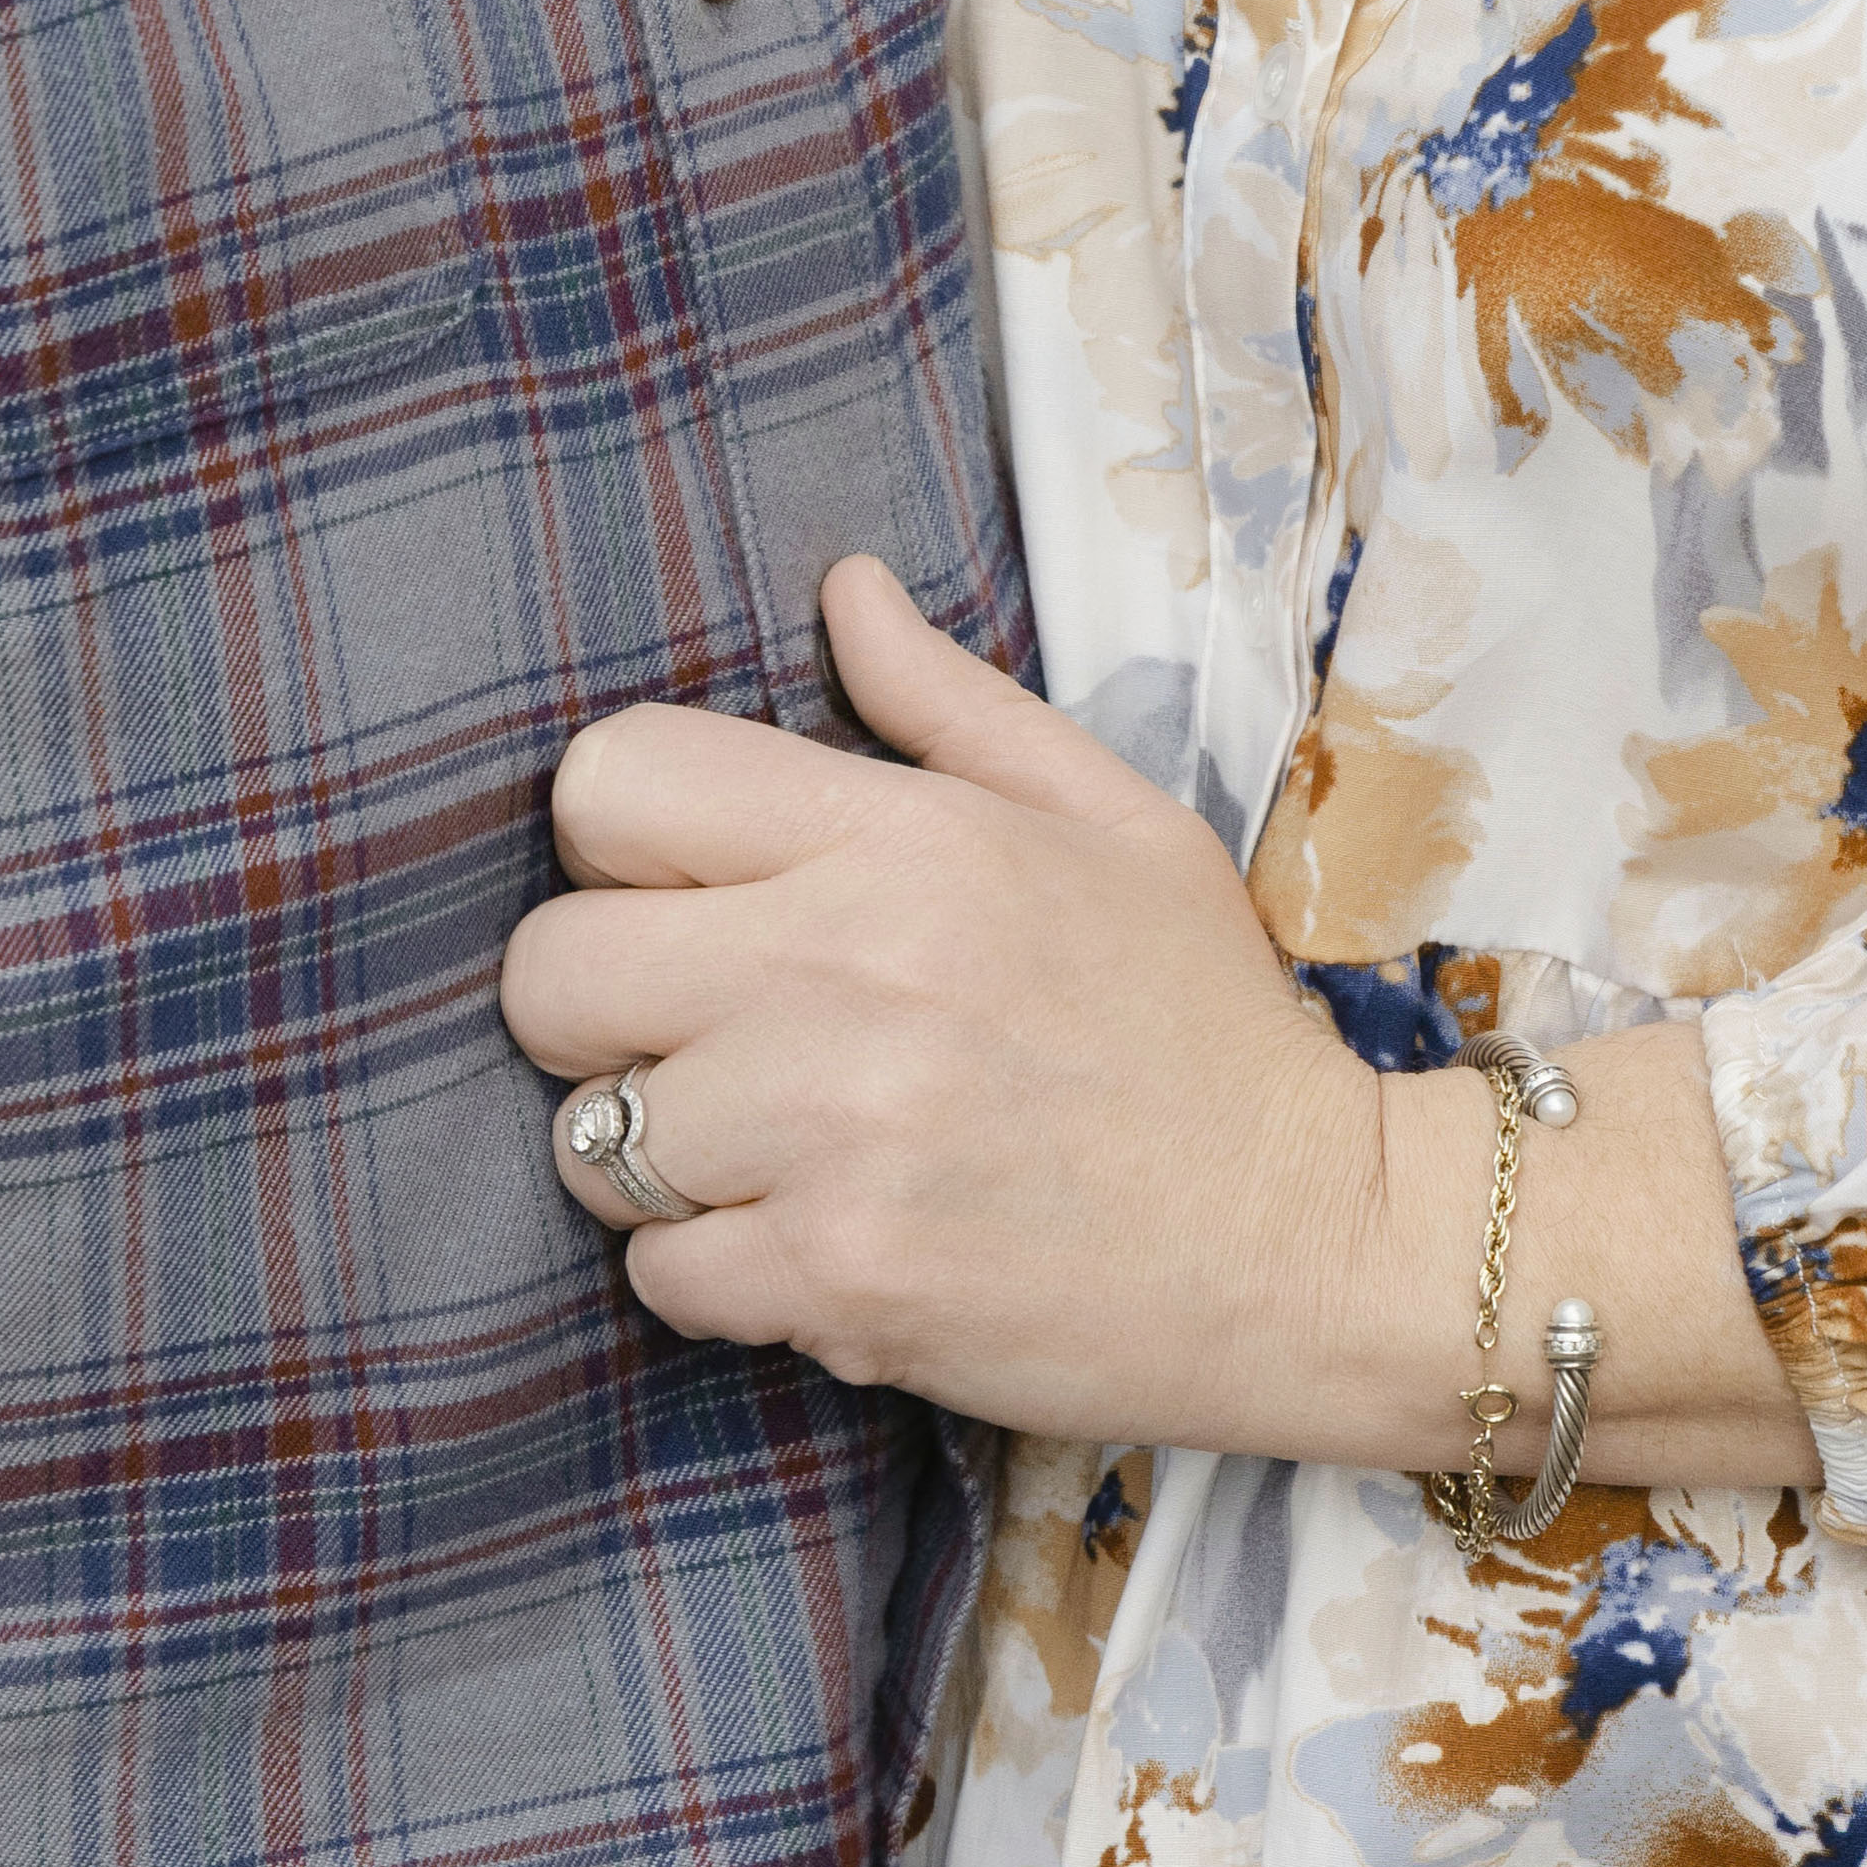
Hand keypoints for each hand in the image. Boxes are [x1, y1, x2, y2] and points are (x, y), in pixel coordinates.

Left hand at [502, 561, 1420, 1455]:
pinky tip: (823, 1243)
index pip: (610, 779)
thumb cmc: (1206, 1026)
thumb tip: (844, 587)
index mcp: (905, 836)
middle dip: (604, 1011)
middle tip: (709, 1041)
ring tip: (781, 1153)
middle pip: (552, 968)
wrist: (1315, 1243)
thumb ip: (949, 704)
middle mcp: (847, 968)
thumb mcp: (1112, 820)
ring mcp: (834, 1133)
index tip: (691, 898)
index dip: (621, 844)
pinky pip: (656, 1277)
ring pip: (589, 1140)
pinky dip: (720, 1276)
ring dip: (662, 1160)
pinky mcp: (840, 1278)